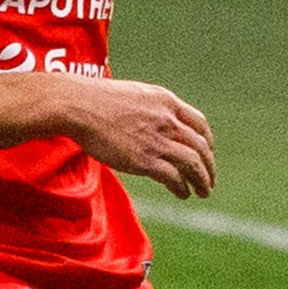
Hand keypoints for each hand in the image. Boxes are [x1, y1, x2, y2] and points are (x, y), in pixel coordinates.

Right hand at [63, 77, 214, 197]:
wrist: (78, 106)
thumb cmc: (96, 100)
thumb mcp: (133, 95)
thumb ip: (149, 108)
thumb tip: (150, 121)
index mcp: (166, 102)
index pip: (200, 123)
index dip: (207, 142)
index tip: (206, 153)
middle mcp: (167, 120)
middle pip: (201, 146)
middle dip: (208, 167)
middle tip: (209, 180)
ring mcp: (157, 140)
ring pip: (193, 164)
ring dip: (201, 181)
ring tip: (202, 192)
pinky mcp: (144, 160)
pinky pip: (173, 177)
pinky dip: (181, 188)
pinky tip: (182, 193)